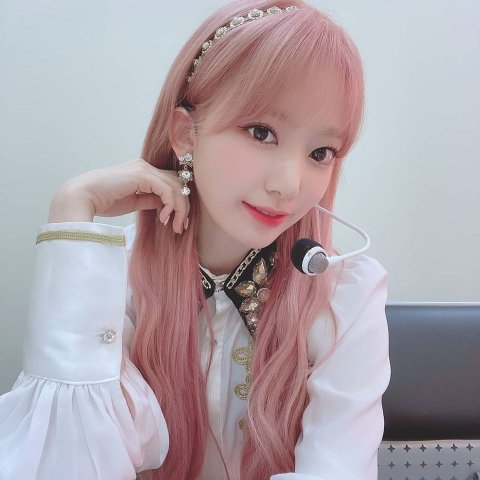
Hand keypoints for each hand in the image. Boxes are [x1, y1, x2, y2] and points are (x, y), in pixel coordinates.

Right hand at [48, 158, 189, 233]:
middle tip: (180, 227)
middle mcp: (146, 167)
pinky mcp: (142, 175)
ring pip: (176, 187)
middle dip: (184, 207)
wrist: (82, 197)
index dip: (180, 202)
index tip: (178, 223)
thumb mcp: (134, 202)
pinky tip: (163, 218)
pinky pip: (167, 190)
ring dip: (180, 209)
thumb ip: (151, 200)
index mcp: (143, 172)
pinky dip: (170, 205)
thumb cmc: (103, 201)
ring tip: (174, 226)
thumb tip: (167, 205)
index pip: (172, 183)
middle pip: (178, 184)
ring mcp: (144, 169)